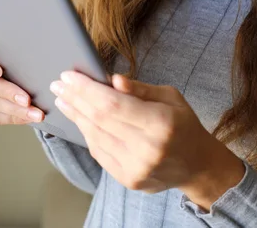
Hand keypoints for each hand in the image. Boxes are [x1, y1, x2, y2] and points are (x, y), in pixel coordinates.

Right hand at [0, 42, 44, 124]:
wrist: (26, 67)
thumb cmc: (22, 50)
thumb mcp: (19, 43)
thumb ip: (20, 43)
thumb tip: (36, 44)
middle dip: (6, 92)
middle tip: (26, 99)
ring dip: (15, 109)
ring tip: (36, 113)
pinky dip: (15, 117)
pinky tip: (30, 116)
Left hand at [50, 71, 244, 206]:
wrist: (197, 166)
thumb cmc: (182, 125)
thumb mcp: (169, 97)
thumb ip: (139, 89)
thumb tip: (112, 80)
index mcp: (161, 124)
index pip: (112, 104)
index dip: (86, 89)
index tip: (68, 76)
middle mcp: (147, 149)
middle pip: (99, 120)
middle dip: (75, 99)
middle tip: (58, 85)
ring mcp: (136, 168)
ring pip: (95, 136)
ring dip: (75, 116)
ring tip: (63, 100)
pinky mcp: (128, 179)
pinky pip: (98, 152)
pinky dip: (86, 133)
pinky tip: (79, 119)